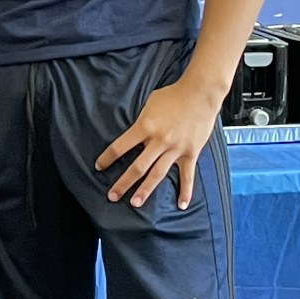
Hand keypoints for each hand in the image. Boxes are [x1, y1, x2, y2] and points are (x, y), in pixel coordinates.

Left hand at [96, 79, 219, 207]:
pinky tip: (181, 205)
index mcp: (144, 127)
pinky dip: (185, 191)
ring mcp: (175, 149)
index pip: (120, 147)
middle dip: (123, 183)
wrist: (200, 93)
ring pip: (157, 174)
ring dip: (145, 190)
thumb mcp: (148, 105)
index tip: (99, 167)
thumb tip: (132, 135)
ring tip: (135, 203)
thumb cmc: (173, 95)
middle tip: (112, 195)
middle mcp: (158, 141)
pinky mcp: (191, 153)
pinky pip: (187, 176)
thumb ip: (140, 122)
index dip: (107, 158)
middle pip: (137, 167)